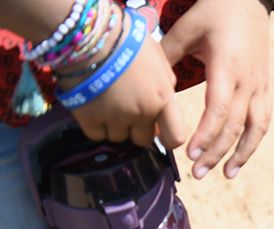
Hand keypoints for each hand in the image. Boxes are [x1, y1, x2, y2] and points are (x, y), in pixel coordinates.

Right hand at [65, 19, 186, 148]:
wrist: (88, 34)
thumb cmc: (125, 39)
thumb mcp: (158, 59)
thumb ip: (166, 84)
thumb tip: (166, 102)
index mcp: (162, 98)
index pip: (175, 137)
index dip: (167, 138)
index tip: (159, 133)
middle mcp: (141, 113)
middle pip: (143, 139)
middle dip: (137, 128)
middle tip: (126, 109)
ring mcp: (115, 117)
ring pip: (118, 137)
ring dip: (114, 126)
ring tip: (107, 102)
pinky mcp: (89, 118)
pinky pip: (96, 135)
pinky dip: (94, 126)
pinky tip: (93, 107)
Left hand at [160, 0, 271, 178]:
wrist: (249, 0)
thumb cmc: (215, 11)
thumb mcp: (187, 27)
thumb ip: (168, 56)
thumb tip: (149, 84)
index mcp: (227, 67)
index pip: (219, 110)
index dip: (206, 135)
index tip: (190, 153)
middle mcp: (248, 82)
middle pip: (235, 126)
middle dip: (216, 152)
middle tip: (198, 172)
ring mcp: (259, 86)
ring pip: (255, 129)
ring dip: (241, 154)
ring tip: (225, 175)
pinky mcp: (265, 88)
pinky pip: (263, 121)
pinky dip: (253, 142)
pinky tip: (240, 158)